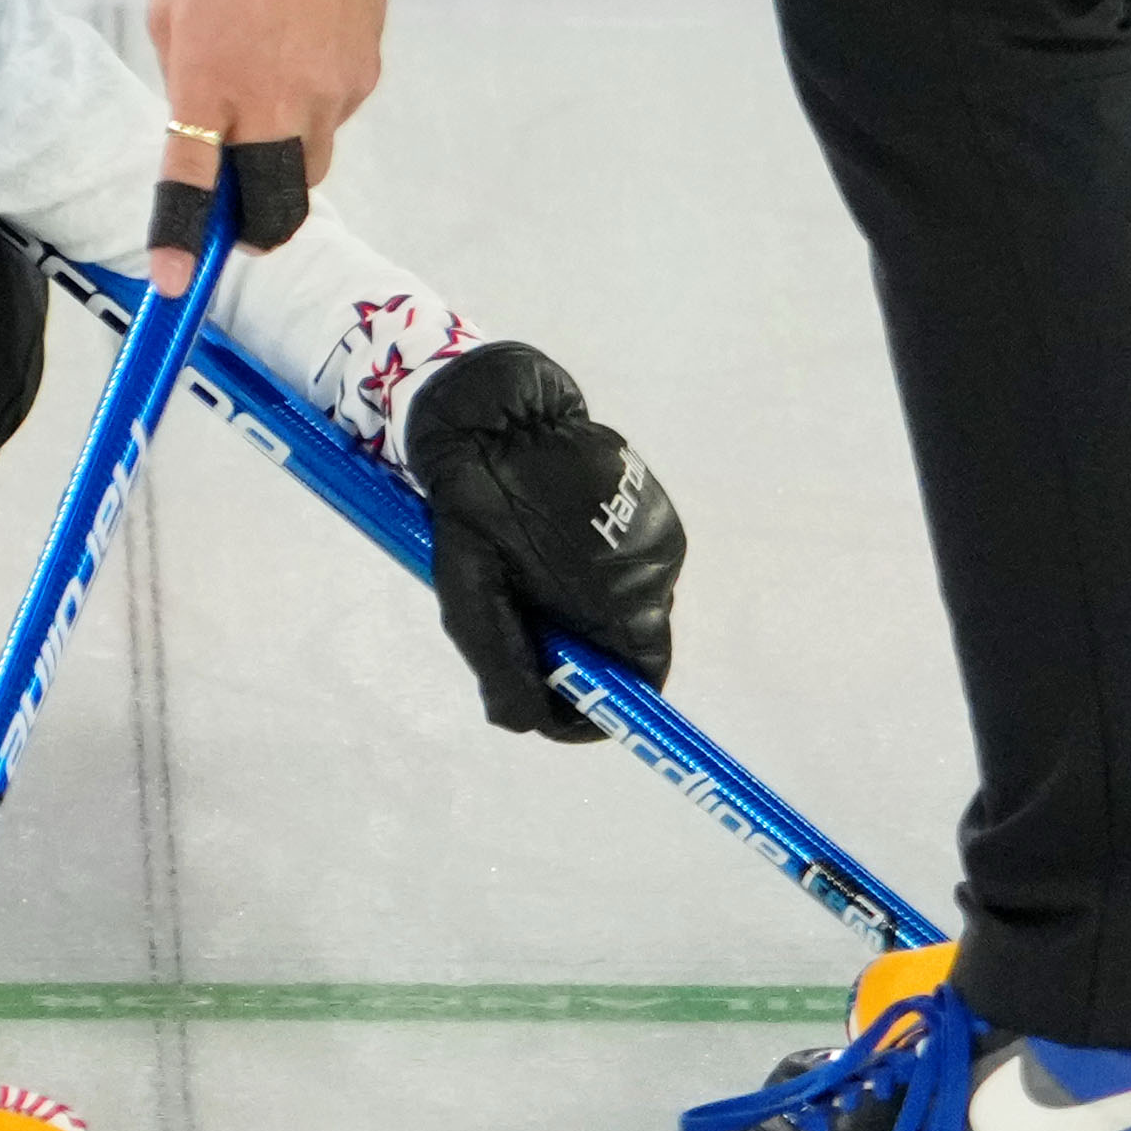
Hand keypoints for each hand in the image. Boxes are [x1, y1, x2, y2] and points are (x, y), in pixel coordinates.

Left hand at [146, 0, 387, 239]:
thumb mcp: (173, 15)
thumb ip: (184, 84)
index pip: (193, 184)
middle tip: (239, 209)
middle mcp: (272, 103)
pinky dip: (313, 99)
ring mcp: (328, 95)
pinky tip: (301, 44)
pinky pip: (333, 114)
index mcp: (209, 86)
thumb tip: (200, 131)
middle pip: (275, 208)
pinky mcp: (364, 78)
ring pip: (309, 161)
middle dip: (257, 223)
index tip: (176, 282)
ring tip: (270, 78)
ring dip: (284, 149)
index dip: (183, 240)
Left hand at [405, 338, 681, 741]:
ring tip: (529, 581)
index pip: (643, 681)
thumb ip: (504, 662)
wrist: (494, 407)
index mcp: (623, 592)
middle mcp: (659, 566)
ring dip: (584, 614)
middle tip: (524, 634)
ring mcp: (659, 532)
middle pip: (632, 646)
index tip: (554, 702)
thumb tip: (531, 722)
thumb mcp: (472, 591)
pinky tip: (547, 547)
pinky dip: (590, 576)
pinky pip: (626, 567)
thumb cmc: (476, 500)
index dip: (602, 704)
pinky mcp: (650, 505)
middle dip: (583, 656)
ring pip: (627, 607)